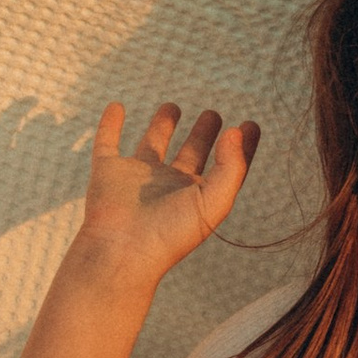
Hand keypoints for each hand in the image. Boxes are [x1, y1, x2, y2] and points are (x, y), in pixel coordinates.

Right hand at [77, 101, 257, 283]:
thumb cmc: (172, 233)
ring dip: (162, 125)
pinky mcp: (108, 172)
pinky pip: (107, 142)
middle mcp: (170, 185)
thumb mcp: (214, 202)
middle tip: (213, 114)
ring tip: (174, 106)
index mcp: (197, 195)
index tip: (251, 124)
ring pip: (152, 144)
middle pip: (190, 154)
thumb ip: (231, 166)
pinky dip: (109, 125)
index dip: (239, 147)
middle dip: (202, 134)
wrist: (122, 251)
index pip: (224, 166)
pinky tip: (116, 107)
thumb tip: (235, 131)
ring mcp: (138, 178)